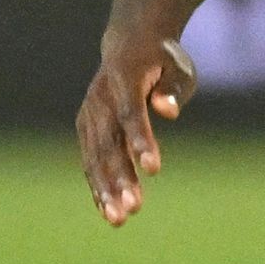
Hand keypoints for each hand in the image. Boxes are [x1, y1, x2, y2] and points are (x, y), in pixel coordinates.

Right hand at [75, 27, 190, 224]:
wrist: (127, 44)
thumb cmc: (163, 59)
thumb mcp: (178, 67)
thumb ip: (173, 89)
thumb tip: (168, 112)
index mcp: (124, 78)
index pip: (130, 113)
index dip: (141, 141)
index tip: (154, 170)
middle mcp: (100, 98)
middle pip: (110, 142)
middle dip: (120, 177)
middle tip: (134, 208)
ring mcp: (89, 114)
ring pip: (95, 157)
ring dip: (106, 189)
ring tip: (119, 219)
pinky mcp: (86, 127)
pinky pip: (90, 161)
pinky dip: (98, 185)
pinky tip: (108, 211)